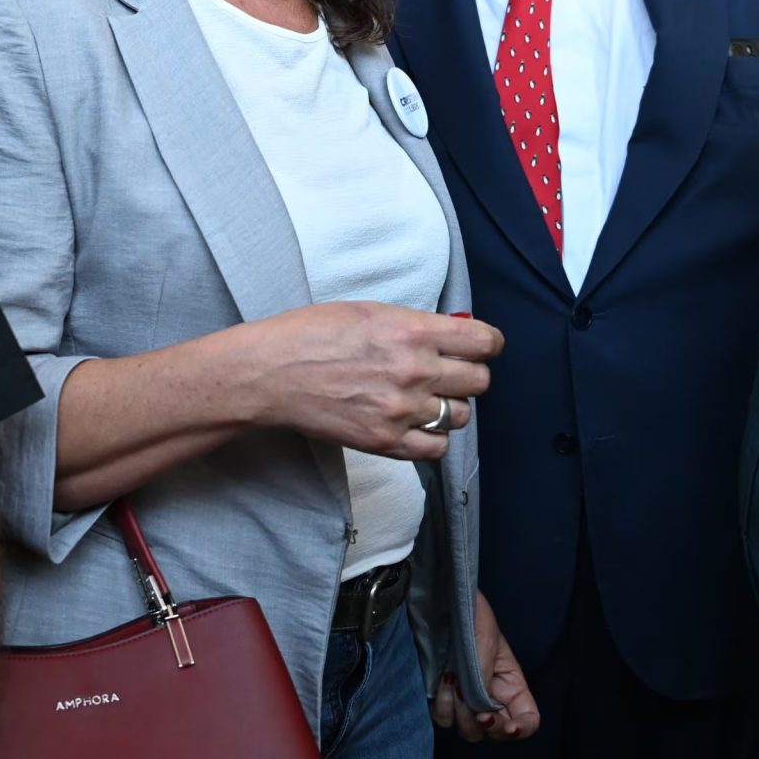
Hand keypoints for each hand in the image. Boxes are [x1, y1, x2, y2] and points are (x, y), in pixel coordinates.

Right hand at [238, 302, 501, 460]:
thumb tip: (451, 333)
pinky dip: (433, 437)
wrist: (270, 373)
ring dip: (450, 406)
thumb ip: (415, 324)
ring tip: (427, 399)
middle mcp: (414, 370)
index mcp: (412, 331)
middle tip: (451, 372)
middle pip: (479, 381)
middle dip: (469, 374)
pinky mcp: (386, 441)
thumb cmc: (310, 333)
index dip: (488, 344)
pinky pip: (437, 448)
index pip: (484, 342)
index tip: (481, 347)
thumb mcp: (370, 310)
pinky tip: (416, 424)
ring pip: (461, 415)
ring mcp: (402, 409)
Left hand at [433, 591, 539, 741]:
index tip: (507, 726)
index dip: (521, 730)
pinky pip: (444, 718)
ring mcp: (468, 700)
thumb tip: (480, 711)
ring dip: (460, 713)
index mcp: (512, 686)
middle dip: (486, 725)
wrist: (439, 603)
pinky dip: (443, 705)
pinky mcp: (445, 698)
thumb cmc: (471, 617)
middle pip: (496, 733)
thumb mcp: (485, 645)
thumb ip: (485, 680)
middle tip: (478, 711)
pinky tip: (443, 680)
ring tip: (453, 681)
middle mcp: (493, 698)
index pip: (528, 721)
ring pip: (469, 731)